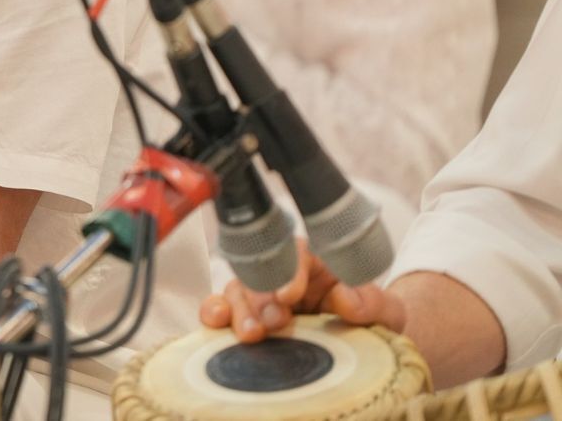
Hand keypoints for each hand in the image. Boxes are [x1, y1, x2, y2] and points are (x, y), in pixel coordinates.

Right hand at [199, 240, 406, 341]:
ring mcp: (260, 297)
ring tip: (251, 333)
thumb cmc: (374, 321)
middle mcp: (281, 275)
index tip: (291, 294)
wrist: (366, 348)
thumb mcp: (387, 312)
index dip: (287, 270)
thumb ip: (371, 302)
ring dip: (237, 309)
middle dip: (262, 296)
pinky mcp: (246, 320)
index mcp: (315, 262)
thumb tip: (347, 299)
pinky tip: (216, 324)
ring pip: (235, 290)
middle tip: (276, 322)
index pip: (294, 252)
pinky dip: (214, 314)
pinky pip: (220, 310)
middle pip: (258, 272)